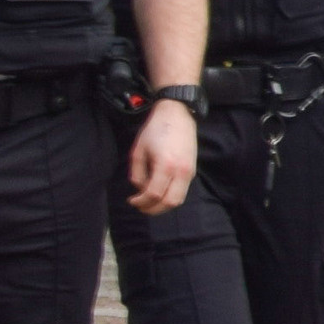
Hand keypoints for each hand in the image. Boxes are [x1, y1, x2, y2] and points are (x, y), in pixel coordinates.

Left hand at [127, 97, 200, 218]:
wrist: (178, 114)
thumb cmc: (155, 129)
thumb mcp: (138, 150)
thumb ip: (137, 173)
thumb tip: (140, 188)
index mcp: (166, 165)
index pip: (154, 194)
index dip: (141, 202)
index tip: (131, 200)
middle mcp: (181, 171)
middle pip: (169, 202)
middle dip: (153, 209)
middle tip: (141, 207)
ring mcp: (189, 171)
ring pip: (178, 200)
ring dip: (163, 205)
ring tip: (149, 202)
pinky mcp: (192, 170)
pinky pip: (182, 191)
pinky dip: (170, 196)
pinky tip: (160, 192)